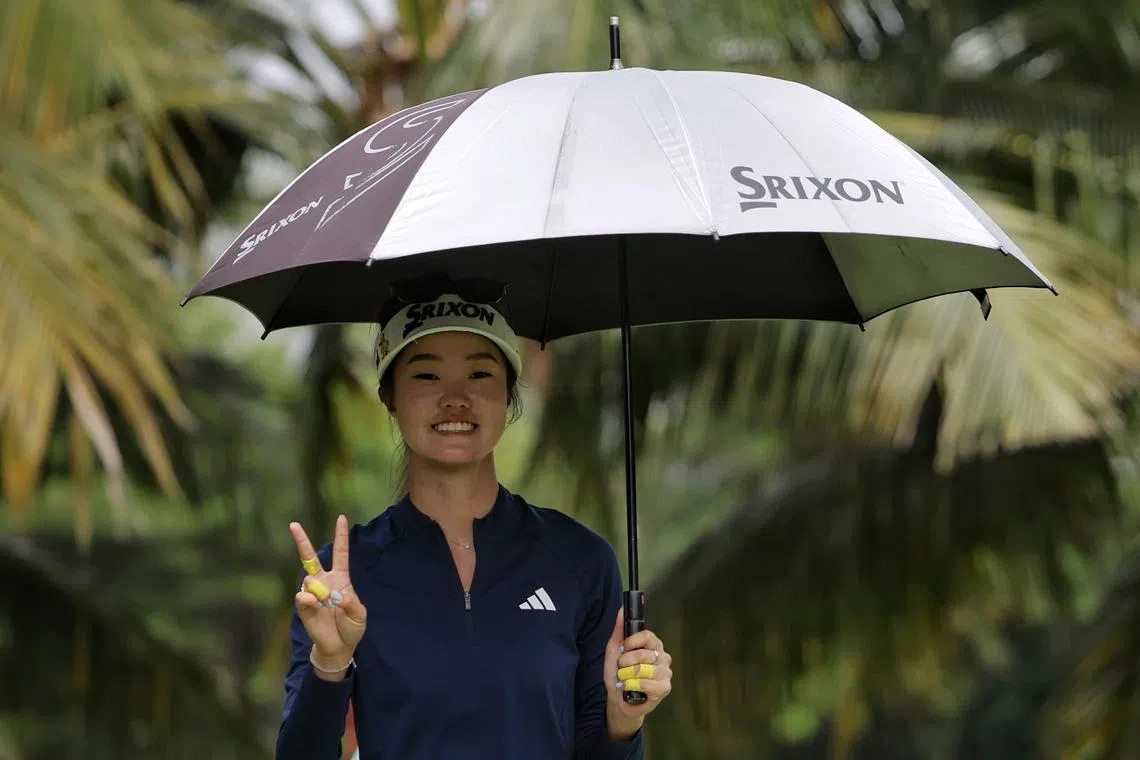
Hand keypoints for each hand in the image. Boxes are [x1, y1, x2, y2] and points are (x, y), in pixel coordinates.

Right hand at [290, 515, 366, 674]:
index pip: (340, 553)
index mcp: (341, 579)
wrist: (339, 646)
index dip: (341, 537)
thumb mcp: (359, 614)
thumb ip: (351, 603)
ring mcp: (312, 593)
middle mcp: (324, 582)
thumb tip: (334, 595)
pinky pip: (302, 598)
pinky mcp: (304, 607)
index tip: (341, 518)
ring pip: (308, 580)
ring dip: (317, 590)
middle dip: (302, 541)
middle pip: (311, 558)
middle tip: (293, 525)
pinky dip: (308, 600)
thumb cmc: (351, 627)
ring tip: (326, 605)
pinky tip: (313, 605)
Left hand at [604, 607, 672, 736]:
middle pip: (644, 654)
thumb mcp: (614, 650)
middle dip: (625, 663)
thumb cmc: (618, 673)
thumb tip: (621, 608)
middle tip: (621, 669)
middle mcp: (662, 656)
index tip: (622, 649)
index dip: (632, 642)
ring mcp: (666, 672)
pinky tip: (629, 688)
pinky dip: (633, 686)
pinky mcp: (665, 688)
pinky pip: (648, 684)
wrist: (618, 699)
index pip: (648, 636)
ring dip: (627, 676)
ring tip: (624, 680)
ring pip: (644, 669)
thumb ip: (619, 630)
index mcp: (653, 644)